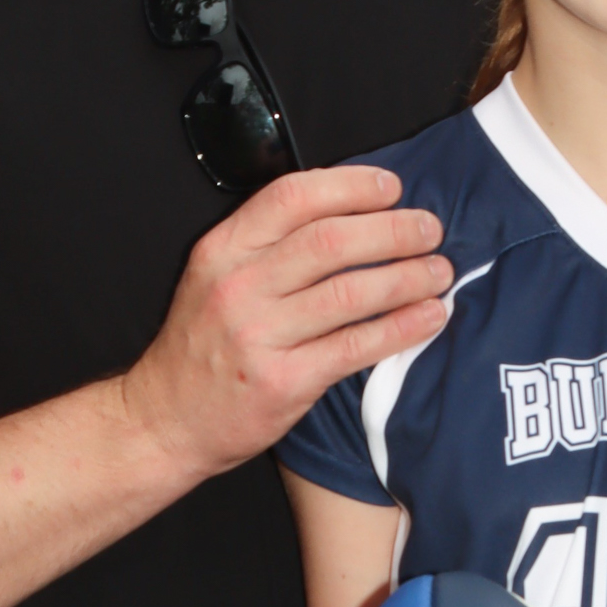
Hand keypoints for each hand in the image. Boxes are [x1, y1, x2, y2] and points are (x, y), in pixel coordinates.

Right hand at [122, 166, 452, 477]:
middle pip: (331, 241)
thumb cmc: (202, 347)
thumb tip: (350, 213)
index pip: (293, 197)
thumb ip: (267, 246)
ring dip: (407, 277)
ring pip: (351, 292)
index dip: (351, 186)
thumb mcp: (214, 278)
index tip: (391, 188)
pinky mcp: (284, 381)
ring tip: (440, 272)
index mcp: (223, 250)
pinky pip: (356, 346)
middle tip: (429, 230)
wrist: (166, 421)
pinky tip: (429, 317)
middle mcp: (238, 286)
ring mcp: (260, 335)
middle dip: (393, 230)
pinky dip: (402, 328)